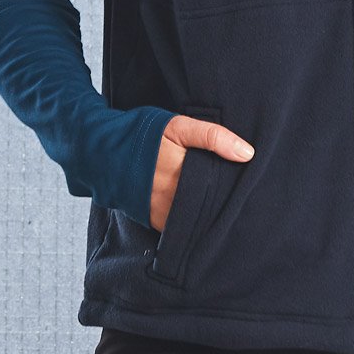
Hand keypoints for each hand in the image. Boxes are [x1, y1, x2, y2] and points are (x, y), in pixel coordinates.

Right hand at [149, 114, 254, 231]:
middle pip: (211, 205)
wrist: (105, 152)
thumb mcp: (179, 126)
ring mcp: (163, 210)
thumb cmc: (146, 134)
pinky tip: (200, 212)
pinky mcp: (154, 220)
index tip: (245, 186)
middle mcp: (174, 195)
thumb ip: (213, 137)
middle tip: (237, 197)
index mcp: (184, 170)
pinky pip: (180, 226)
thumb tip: (248, 154)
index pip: (221, 186)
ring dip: (209, 213)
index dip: (234, 187)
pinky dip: (191, 221)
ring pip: (198, 219)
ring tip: (220, 205)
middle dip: (224, 202)